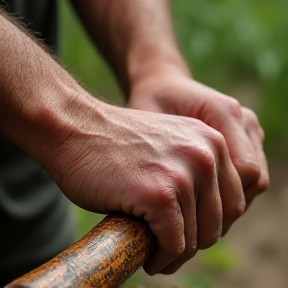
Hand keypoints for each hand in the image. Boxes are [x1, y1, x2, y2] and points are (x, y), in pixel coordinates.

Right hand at [46, 99, 244, 274]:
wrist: (76, 129)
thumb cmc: (116, 144)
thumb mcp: (169, 147)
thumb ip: (192, 171)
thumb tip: (203, 215)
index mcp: (211, 142)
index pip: (233, 199)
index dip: (211, 223)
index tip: (189, 232)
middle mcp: (205, 155)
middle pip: (219, 221)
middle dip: (195, 241)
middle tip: (171, 247)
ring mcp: (182, 174)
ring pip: (196, 237)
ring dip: (178, 253)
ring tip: (158, 253)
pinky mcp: (159, 195)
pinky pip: (173, 244)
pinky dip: (163, 258)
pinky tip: (150, 258)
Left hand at [128, 66, 268, 207]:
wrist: (164, 87)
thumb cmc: (152, 102)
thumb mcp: (147, 120)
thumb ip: (163, 149)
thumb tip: (173, 197)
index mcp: (223, 112)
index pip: (244, 171)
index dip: (221, 201)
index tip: (190, 220)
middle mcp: (243, 120)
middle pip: (252, 181)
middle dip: (225, 210)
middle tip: (194, 230)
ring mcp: (247, 130)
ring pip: (254, 183)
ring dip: (229, 205)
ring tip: (198, 220)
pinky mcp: (245, 139)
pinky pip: (249, 177)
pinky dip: (230, 194)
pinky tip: (204, 203)